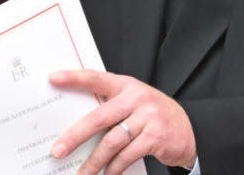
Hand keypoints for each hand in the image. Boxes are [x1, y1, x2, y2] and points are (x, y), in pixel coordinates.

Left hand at [49, 69, 195, 173]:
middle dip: (75, 136)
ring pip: (112, 142)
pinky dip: (114, 168)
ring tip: (81, 173)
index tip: (53, 78)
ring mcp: (147, 117)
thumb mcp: (133, 102)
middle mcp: (136, 98)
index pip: (96, 78)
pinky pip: (128, 155)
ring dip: (94, 161)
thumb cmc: (151, 114)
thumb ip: (111, 106)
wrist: (189, 128)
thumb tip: (78, 127)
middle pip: (99, 117)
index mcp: (125, 85)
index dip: (74, 78)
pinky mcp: (155, 137)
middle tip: (58, 150)